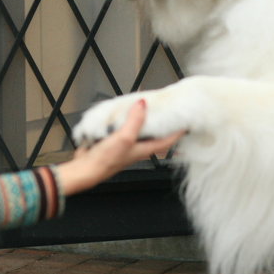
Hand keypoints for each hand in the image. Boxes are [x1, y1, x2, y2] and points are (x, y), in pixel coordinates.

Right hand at [55, 100, 183, 195]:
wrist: (85, 168)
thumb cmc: (106, 160)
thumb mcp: (124, 137)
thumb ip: (134, 121)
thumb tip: (143, 104)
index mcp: (145, 148)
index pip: (168, 139)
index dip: (178, 131)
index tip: (187, 121)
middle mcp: (138, 146)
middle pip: (154, 133)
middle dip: (161, 122)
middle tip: (167, 108)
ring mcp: (126, 144)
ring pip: (139, 129)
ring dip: (142, 119)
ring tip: (146, 106)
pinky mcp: (114, 141)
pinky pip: (124, 128)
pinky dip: (126, 119)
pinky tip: (123, 112)